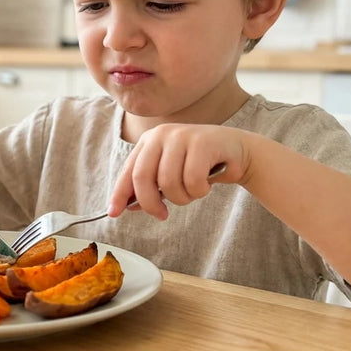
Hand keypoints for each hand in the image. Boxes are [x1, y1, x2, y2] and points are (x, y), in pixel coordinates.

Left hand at [109, 124, 250, 219]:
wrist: (236, 152)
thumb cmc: (199, 166)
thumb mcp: (170, 175)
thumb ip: (149, 187)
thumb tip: (126, 206)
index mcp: (149, 141)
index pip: (128, 171)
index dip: (119, 193)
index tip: (113, 213)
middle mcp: (161, 134)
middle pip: (142, 177)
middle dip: (150, 203)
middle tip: (162, 215)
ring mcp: (181, 136)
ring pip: (168, 182)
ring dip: (182, 198)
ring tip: (192, 192)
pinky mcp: (202, 142)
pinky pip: (192, 180)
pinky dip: (199, 191)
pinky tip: (206, 185)